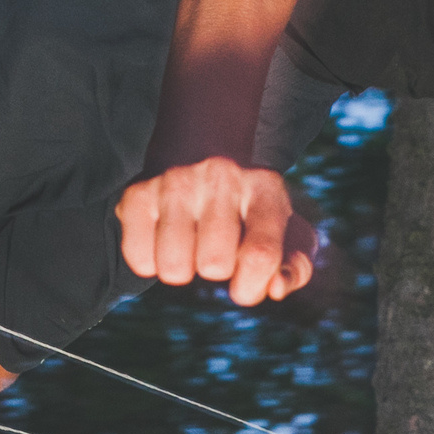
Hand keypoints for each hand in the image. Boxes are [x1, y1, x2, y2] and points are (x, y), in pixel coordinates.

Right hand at [115, 159, 318, 305]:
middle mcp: (221, 177)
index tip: (244, 284)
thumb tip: (276, 289)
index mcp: (265, 188)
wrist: (201, 144)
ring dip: (182, 270)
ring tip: (190, 243)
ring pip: (173, 268)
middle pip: (213, 265)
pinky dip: (149, 263)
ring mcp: (175, 182)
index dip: (251, 287)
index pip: (260, 255)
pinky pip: (139, 261)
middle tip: (215, 247)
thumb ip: (297, 266)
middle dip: (215, 271)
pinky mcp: (137, 192)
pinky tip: (163, 238)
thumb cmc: (250, 207)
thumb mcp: (286, 229)